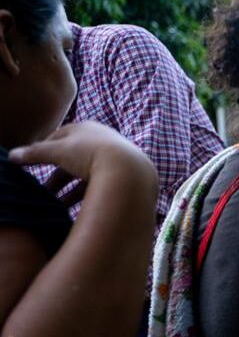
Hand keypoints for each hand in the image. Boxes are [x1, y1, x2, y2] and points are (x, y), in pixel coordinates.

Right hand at [9, 122, 156, 197]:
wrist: (129, 171)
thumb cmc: (91, 154)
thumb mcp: (58, 152)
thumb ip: (35, 154)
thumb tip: (11, 156)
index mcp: (86, 128)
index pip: (59, 137)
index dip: (44, 151)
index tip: (32, 165)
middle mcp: (102, 140)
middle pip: (72, 159)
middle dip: (56, 177)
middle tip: (42, 193)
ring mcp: (114, 158)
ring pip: (85, 175)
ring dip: (68, 191)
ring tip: (55, 206)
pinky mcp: (122, 176)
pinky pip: (99, 187)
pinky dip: (84, 196)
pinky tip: (75, 208)